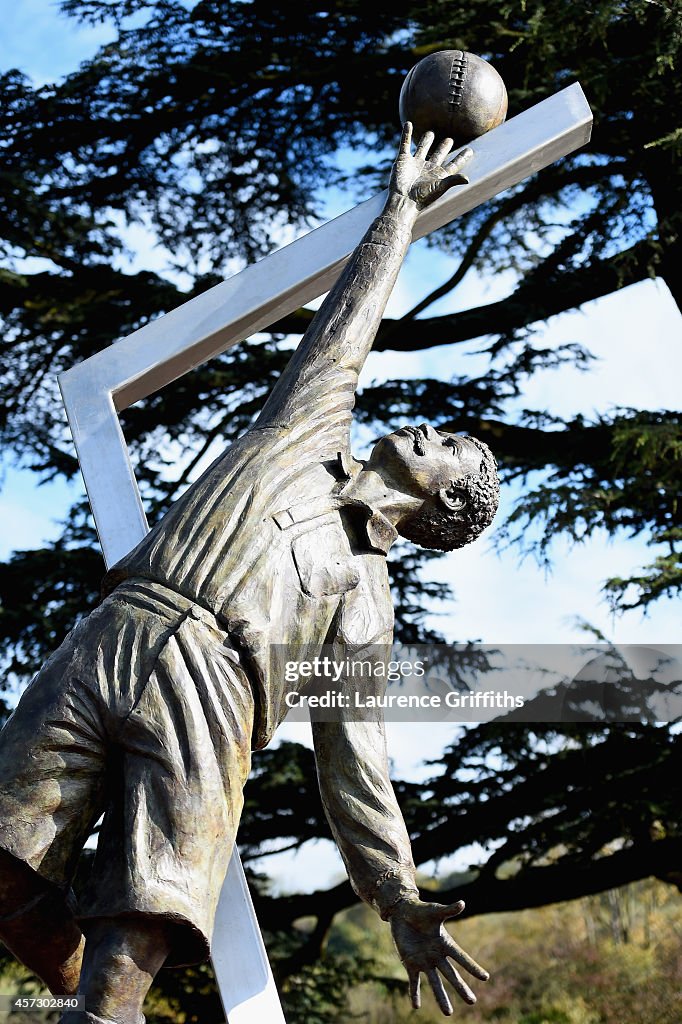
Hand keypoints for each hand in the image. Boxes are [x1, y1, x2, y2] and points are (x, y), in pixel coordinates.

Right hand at [389, 122, 471, 209]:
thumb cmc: (422, 197)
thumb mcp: (439, 187)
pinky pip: (405, 144)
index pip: (454, 164)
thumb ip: (453, 180)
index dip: (462, 158)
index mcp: (439, 175)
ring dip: (426, 141)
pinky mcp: (403, 160)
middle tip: (450, 140)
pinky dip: (406, 134)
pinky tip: (408, 124)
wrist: (403, 200)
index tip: (470, 151)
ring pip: (422, 148)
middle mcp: (428, 168)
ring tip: (430, 133)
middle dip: (444, 148)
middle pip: (438, 155)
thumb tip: (467, 179)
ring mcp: (415, 164)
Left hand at [389, 896, 488, 1015]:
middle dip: (461, 988)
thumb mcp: (435, 910)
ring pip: (435, 983)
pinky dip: (414, 993)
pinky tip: (416, 1006)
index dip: (472, 967)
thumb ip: (448, 910)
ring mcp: (424, 961)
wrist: (403, 913)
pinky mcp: (410, 963)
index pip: (461, 958)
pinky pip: (414, 981)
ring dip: (441, 997)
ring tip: (447, 1013)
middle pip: (451, 975)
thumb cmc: (422, 910)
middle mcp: (437, 956)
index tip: (485, 978)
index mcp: (445, 944)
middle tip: (472, 1001)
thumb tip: (462, 903)